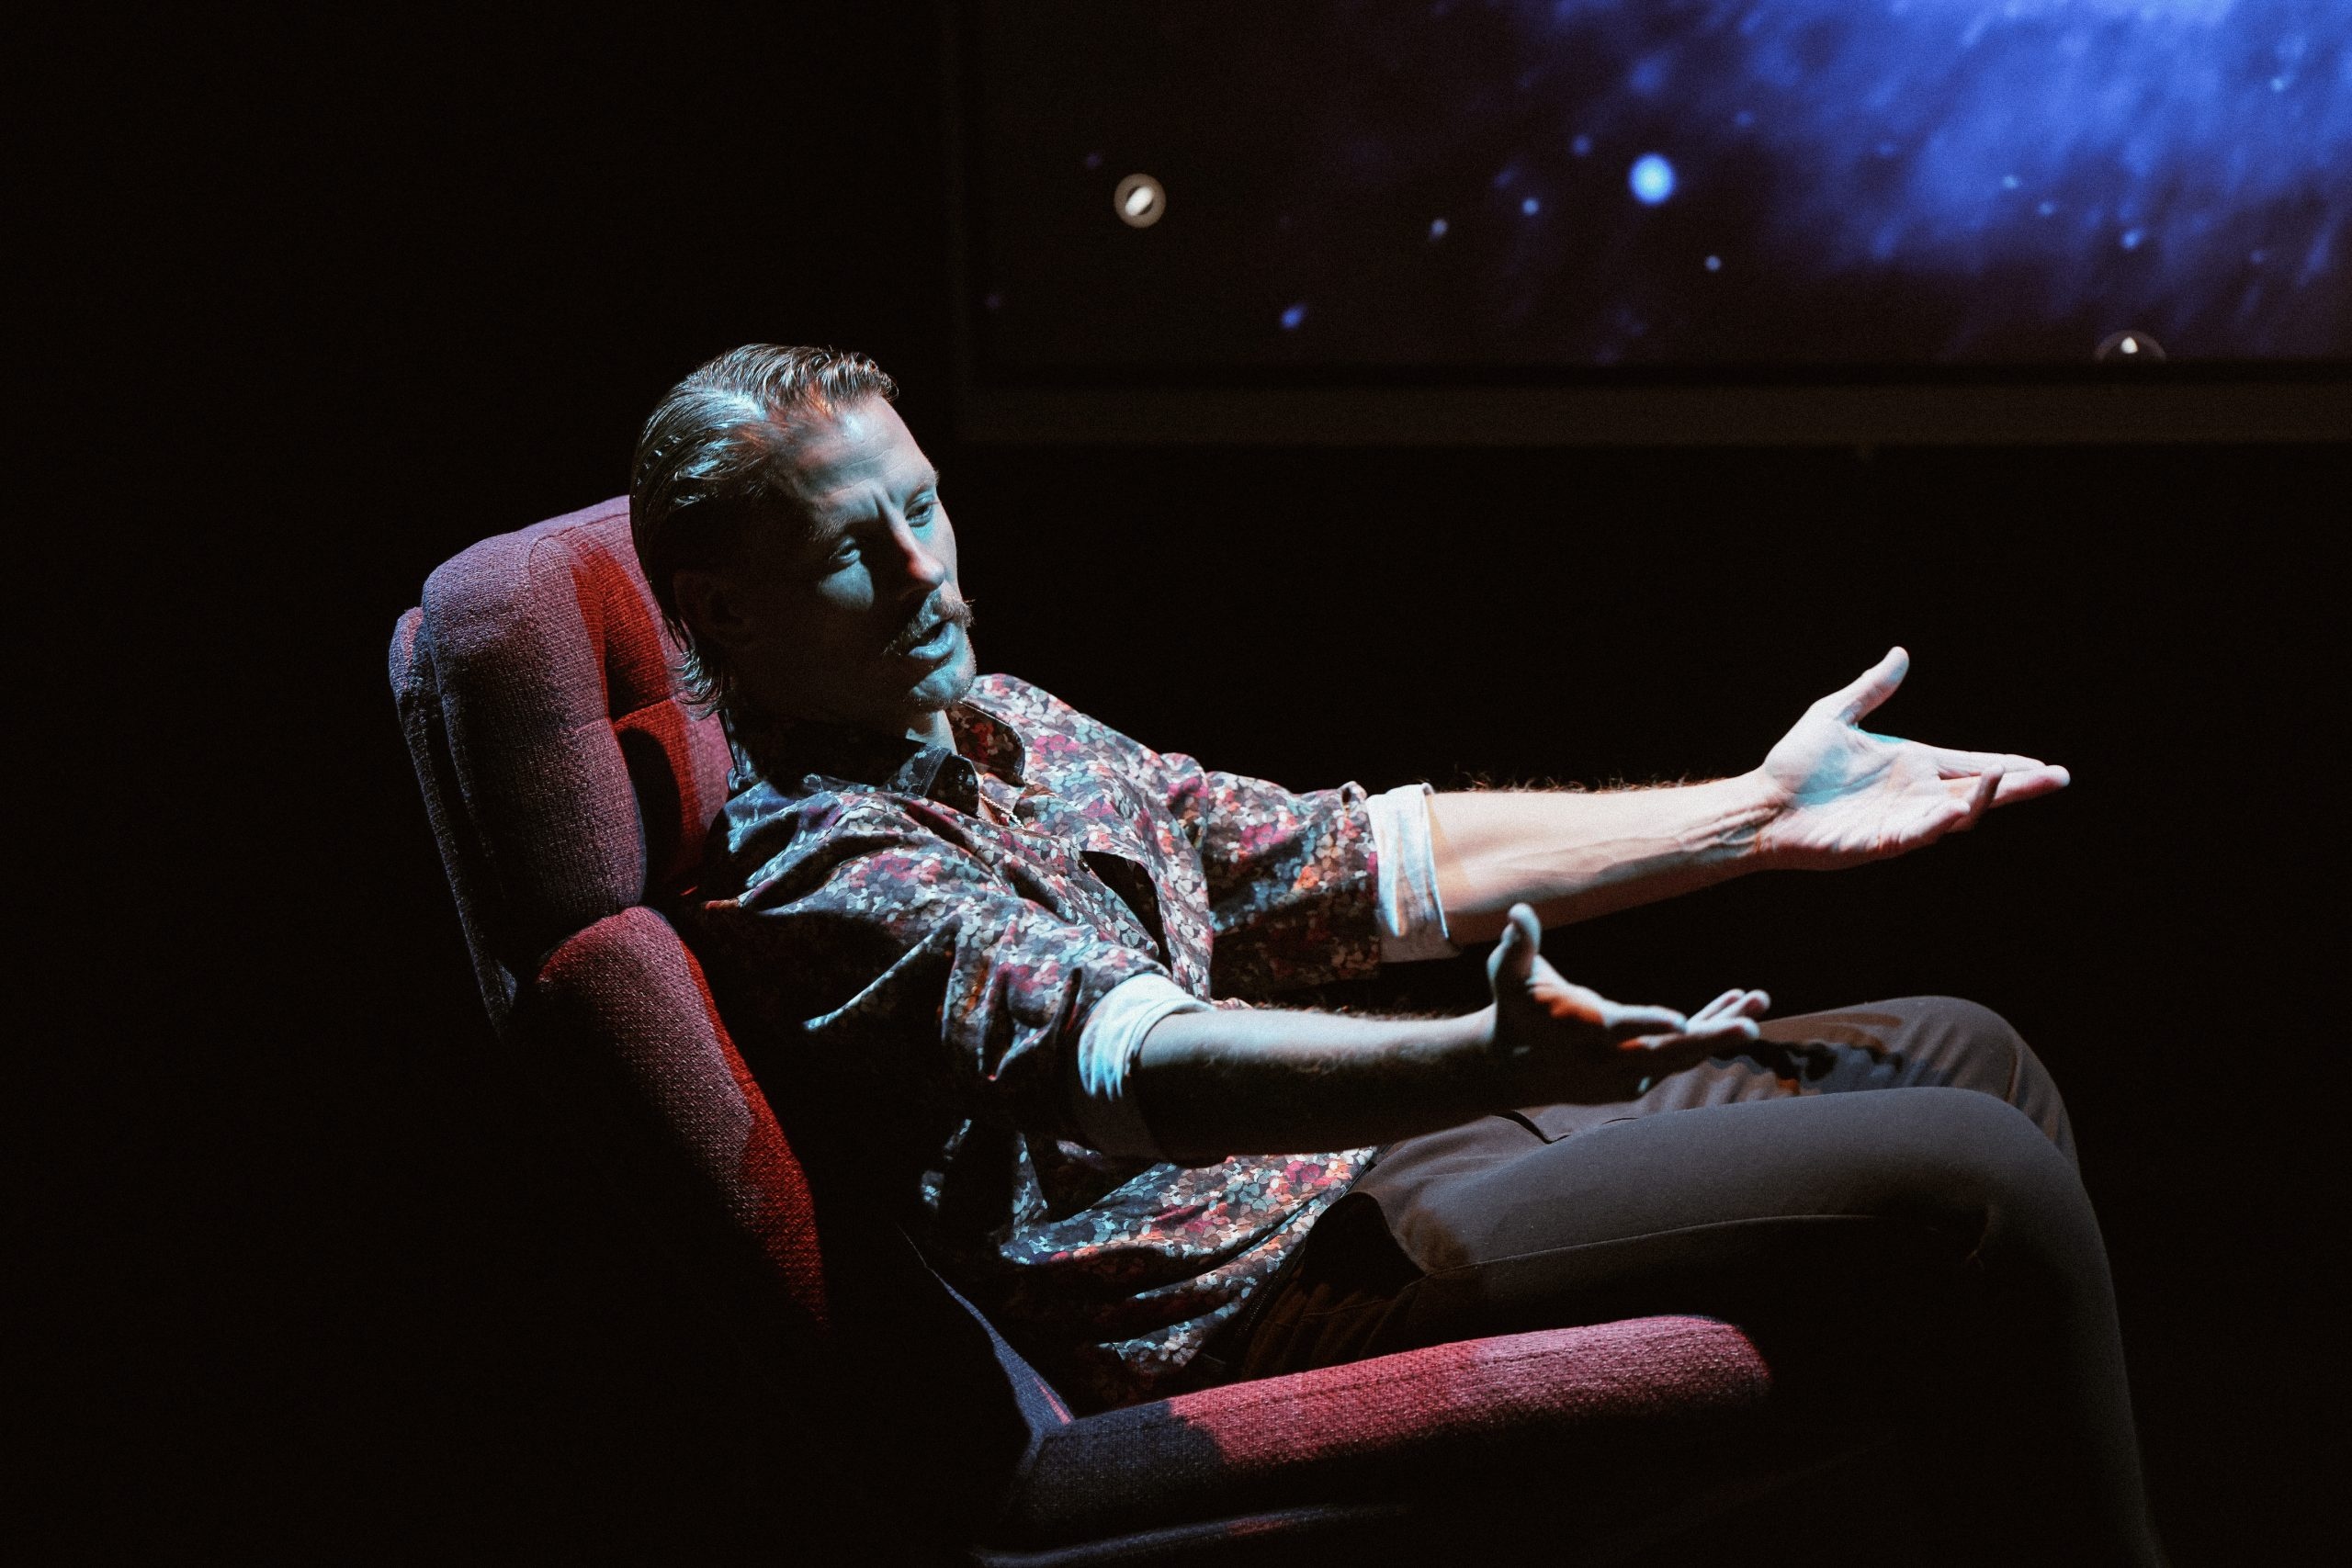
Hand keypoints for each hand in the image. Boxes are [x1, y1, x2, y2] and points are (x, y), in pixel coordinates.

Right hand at [1486, 905, 1760, 1099]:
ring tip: (1759, 999)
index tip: (1680, 1021)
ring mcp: (1624, 1075)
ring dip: (1721, 1028)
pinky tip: (1734, 1008)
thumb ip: (1519, 944)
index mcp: (1580, 1029)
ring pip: (1681, 1056)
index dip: (1648, 1024)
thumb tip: (1519, 910)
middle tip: (1751, 1027)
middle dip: (1710, 1039)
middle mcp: (1607, 1059)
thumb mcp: (1507, 974)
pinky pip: (1679, 1058)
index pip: (1618, 1029)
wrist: (1510, 1067)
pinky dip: (1706, 1034)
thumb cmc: (1515, 1008)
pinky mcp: (1636, 1081)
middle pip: (1665, 1052)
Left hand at [1752, 647, 2068, 870]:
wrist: (1762, 803)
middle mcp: (1914, 794)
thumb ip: (1870, 689)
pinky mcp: (1882, 842)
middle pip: (1979, 791)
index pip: (1970, 763)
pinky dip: (1942, 822)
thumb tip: (1900, 654)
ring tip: (2009, 779)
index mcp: (1911, 764)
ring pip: (1958, 814)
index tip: (2044, 764)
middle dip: (2019, 786)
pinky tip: (1960, 808)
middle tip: (2058, 778)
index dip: (2008, 765)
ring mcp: (1901, 820)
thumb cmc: (1795, 763)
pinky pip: (1921, 834)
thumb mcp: (1835, 715)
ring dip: (1984, 799)